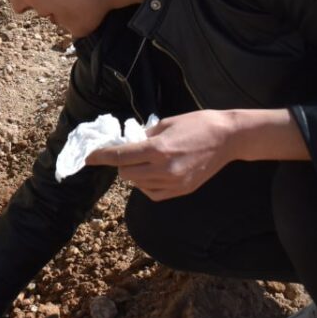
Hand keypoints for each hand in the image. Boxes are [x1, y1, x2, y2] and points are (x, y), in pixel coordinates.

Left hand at [85, 110, 236, 200]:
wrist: (228, 138)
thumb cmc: (197, 125)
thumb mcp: (165, 123)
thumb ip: (144, 136)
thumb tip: (128, 145)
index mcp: (158, 149)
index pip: (120, 156)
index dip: (101, 157)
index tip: (89, 158)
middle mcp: (164, 169)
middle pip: (126, 173)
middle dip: (122, 163)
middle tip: (129, 153)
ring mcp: (174, 182)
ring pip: (137, 184)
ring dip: (134, 174)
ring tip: (145, 161)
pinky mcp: (182, 190)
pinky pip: (152, 193)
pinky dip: (146, 185)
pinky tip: (152, 173)